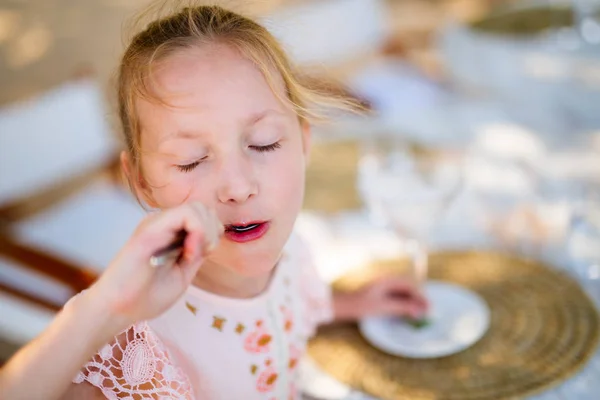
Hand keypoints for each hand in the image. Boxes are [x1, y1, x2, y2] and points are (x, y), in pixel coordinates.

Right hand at [87, 202, 221, 327]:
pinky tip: (188, 252)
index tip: (202, 256)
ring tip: (191, 255)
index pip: (204, 216)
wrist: (117, 309)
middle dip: (212, 232)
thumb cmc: (147, 296)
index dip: (212, 234)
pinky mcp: (151, 228)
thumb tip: (211, 236)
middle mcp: (163, 223)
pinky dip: (197, 231)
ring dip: (205, 232)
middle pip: (203, 208)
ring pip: (197, 207)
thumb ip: (197, 252)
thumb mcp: (183, 272)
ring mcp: (156, 223)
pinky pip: (185, 214)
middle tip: (199, 255)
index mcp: (170, 232)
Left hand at [334, 276, 428, 320]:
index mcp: (388, 280)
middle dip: (418, 299)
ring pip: (402, 294)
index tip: (428, 307)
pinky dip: (403, 305)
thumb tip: (420, 309)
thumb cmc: (361, 305)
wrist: (343, 306)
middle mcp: (386, 281)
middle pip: (407, 288)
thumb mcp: (384, 306)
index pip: (410, 285)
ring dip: (411, 303)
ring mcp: (382, 288)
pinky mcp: (379, 295)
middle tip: (427, 312)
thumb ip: (403, 307)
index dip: (420, 296)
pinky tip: (407, 314)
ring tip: (419, 314)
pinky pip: (396, 298)